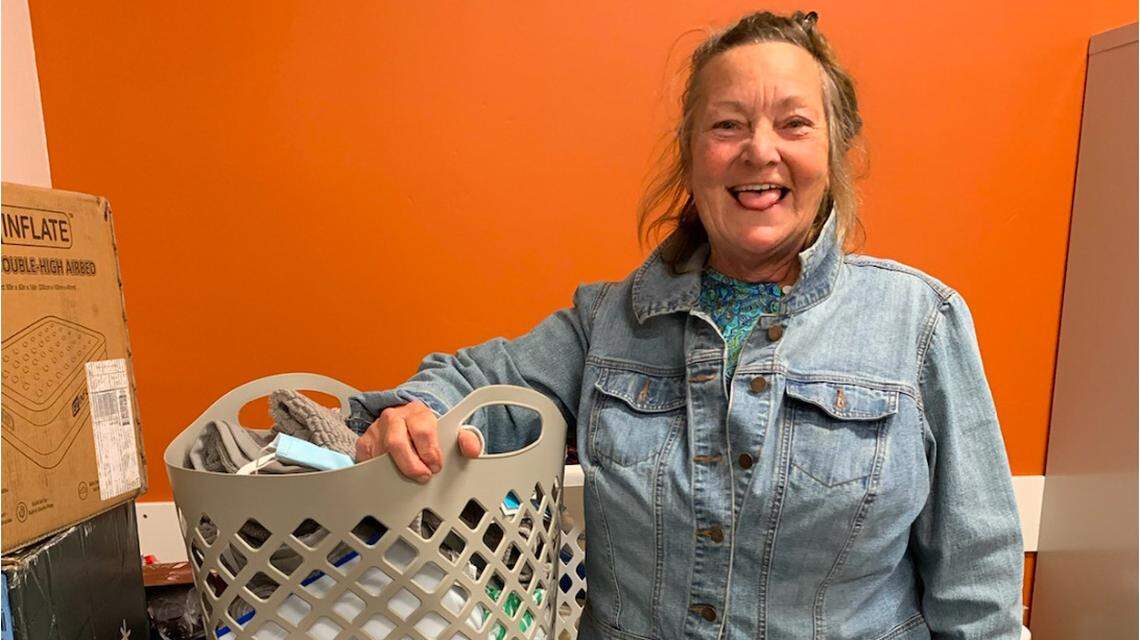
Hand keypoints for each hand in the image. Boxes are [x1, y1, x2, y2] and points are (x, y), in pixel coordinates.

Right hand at [355, 401, 482, 481]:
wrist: (410, 421)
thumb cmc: (430, 430)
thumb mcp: (451, 432)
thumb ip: (466, 440)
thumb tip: (473, 450)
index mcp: (417, 412)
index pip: (422, 431)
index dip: (430, 452)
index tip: (435, 466)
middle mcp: (394, 417)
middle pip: (396, 443)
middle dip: (411, 465)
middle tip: (422, 476)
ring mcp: (376, 429)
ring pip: (380, 454)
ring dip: (395, 469)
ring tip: (409, 475)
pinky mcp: (364, 442)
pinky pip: (367, 460)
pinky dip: (378, 470)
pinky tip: (391, 472)